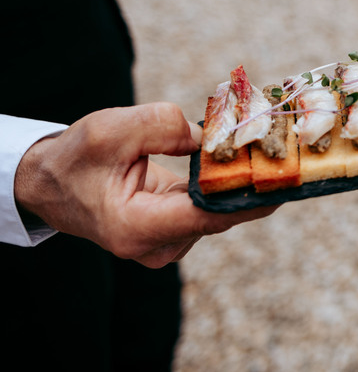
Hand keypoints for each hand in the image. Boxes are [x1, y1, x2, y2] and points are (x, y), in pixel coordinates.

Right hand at [14, 103, 278, 267]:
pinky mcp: (177, 231)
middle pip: (220, 215)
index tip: (285, 181)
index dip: (249, 197)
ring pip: (220, 212)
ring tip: (275, 148)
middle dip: (254, 183)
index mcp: (136, 227)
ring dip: (244, 182)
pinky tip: (251, 160)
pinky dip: (229, 184)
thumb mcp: (110, 130)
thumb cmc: (76, 158)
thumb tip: (210, 135)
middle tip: (291, 151)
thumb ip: (161, 126)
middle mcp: (156, 245)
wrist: (51, 182)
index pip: (207, 216)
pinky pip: (212, 208)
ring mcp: (168, 243)